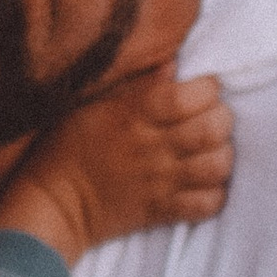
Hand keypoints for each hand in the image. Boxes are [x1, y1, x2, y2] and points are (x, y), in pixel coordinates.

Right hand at [0, 59, 233, 266]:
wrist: (54, 202)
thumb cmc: (68, 145)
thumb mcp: (94, 103)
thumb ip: (138, 84)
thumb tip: (174, 64)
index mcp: (135, 115)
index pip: (190, 96)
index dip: (207, 88)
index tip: (201, 88)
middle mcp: (153, 147)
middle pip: (214, 128)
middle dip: (221, 117)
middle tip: (209, 117)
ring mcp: (161, 182)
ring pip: (217, 165)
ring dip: (221, 154)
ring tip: (210, 149)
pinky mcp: (163, 212)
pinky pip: (208, 204)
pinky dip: (215, 192)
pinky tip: (204, 182)